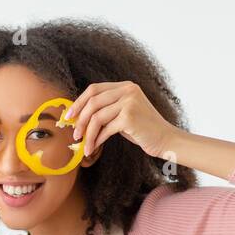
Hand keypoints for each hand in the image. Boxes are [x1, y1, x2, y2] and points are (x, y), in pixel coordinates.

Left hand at [64, 81, 178, 159]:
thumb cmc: (142, 130)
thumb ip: (106, 109)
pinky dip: (97, 139)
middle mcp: (128, 90)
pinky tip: (94, 147)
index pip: (94, 89)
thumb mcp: (124, 113)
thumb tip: (79, 115)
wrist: (165, 139)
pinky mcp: (129, 117)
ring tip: (83, 144)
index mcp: (125, 86)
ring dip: (87, 133)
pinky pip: (105, 129)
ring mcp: (129, 102)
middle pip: (93, 101)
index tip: (69, 116)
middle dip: (80, 118)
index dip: (79, 102)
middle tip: (74, 133)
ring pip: (97, 116)